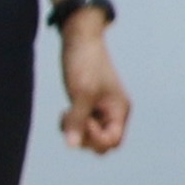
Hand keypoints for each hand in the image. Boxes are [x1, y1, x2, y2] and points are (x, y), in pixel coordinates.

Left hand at [54, 16, 131, 153]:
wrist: (80, 38)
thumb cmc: (85, 63)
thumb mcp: (81, 93)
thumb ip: (77, 121)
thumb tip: (71, 146)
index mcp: (120, 110)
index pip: (113, 141)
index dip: (96, 138)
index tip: (84, 120)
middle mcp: (113, 112)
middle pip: (102, 144)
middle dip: (86, 137)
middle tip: (73, 119)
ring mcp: (100, 109)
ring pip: (90, 136)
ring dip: (76, 131)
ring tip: (66, 115)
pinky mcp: (88, 105)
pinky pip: (81, 126)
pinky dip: (71, 124)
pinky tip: (64, 113)